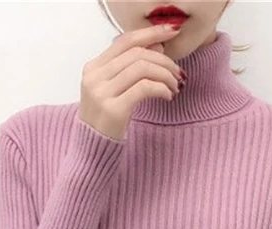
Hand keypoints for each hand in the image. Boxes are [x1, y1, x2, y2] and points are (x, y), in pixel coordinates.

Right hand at [78, 23, 184, 140]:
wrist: (93, 154)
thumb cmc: (107, 123)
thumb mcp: (116, 91)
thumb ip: (131, 68)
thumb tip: (158, 45)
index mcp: (93, 68)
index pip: (125, 41)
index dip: (151, 33)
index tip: (172, 32)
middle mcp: (94, 77)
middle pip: (136, 53)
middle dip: (163, 60)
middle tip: (178, 73)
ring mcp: (102, 93)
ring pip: (141, 68)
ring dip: (165, 75)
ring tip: (175, 87)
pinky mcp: (114, 110)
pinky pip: (144, 88)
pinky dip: (161, 89)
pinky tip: (167, 96)